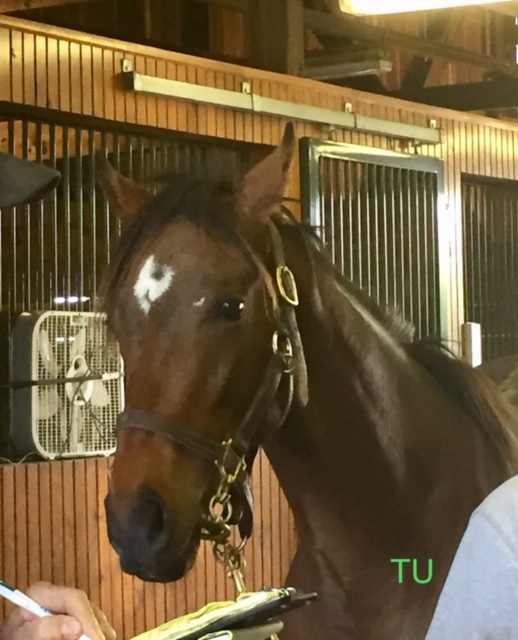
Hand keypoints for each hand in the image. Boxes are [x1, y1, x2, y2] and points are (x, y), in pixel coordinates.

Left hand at [0, 582, 115, 639]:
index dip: (88, 619)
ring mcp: (65, 605)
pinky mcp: (71, 615)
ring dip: (98, 630)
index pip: (75, 599)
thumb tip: (75, 626)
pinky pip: (91, 621)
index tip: (95, 638)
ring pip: (92, 613)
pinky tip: (95, 638)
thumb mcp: (22, 636)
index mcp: (42, 593)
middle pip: (86, 607)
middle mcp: (57, 595)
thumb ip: (44, 629)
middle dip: (95, 627)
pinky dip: (96, 631)